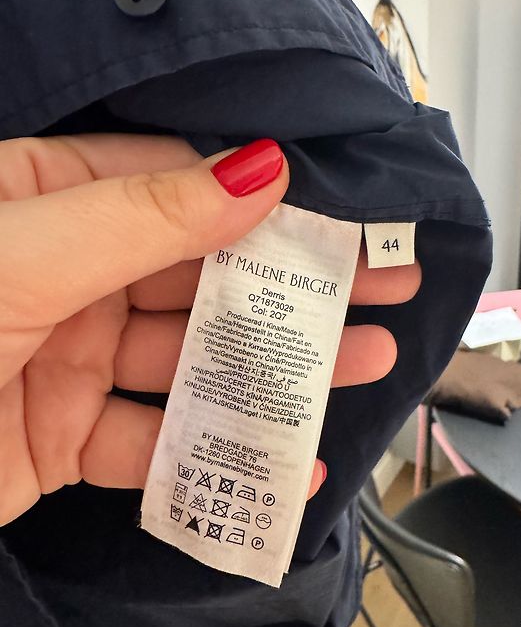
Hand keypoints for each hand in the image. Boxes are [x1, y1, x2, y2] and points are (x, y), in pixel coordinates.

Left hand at [0, 135, 419, 524]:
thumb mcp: (19, 258)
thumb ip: (139, 216)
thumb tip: (255, 168)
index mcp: (40, 203)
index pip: (173, 184)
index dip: (261, 199)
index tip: (340, 216)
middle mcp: (61, 273)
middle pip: (199, 275)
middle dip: (292, 287)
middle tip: (378, 290)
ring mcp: (67, 357)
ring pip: (190, 360)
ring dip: (275, 369)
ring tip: (361, 363)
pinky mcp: (64, 438)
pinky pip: (154, 442)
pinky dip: (215, 453)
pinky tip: (285, 458)